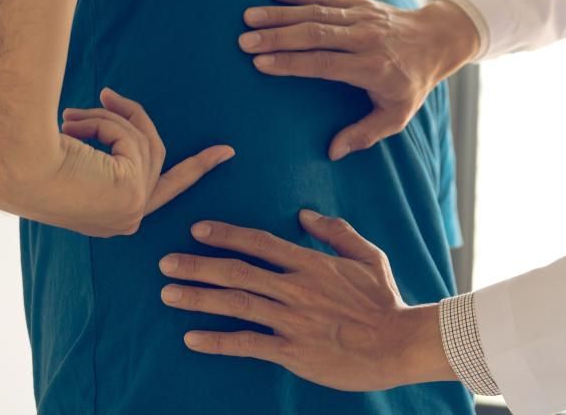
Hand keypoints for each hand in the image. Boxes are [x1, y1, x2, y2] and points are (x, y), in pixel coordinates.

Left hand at [36, 88, 233, 236]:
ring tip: (66, 116)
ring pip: (142, 142)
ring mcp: (134, 209)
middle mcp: (127, 220)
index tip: (226, 152)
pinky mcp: (134, 192)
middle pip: (155, 156)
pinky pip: (133, 139)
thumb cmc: (30, 169)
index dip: (195, 169)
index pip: (162, 189)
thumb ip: (106, 149)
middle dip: (132, 121)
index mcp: (112, 219)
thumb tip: (114, 109)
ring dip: (105, 120)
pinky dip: (105, 124)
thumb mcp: (77, 158)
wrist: (16, 171)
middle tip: (109, 94)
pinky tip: (72, 129)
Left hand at [158, 212, 457, 390]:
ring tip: (168, 293)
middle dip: (198, 265)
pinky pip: (247, 344)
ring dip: (198, 297)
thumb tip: (305, 214)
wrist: (399, 344)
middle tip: (166, 262)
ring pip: (236, 304)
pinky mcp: (293, 352)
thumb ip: (336, 232)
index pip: (261, 243)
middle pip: (238, 272)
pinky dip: (217, 340)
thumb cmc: (385, 301)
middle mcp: (297, 288)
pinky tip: (191, 338)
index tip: (198, 230)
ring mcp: (293, 321)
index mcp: (313, 263)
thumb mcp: (369, 256)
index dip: (227, 235)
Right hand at [239, 0, 479, 159]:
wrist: (436, 40)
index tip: (260, 64)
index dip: (291, 63)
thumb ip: (365, 134)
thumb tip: (333, 152)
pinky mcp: (359, 2)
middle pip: (315, 35)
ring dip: (280, 14)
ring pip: (316, 13)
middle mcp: (366, 39)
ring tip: (248, 18)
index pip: (324, 64)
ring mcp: (362, 17)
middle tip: (243, 41)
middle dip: (277, 37)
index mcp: (372, 68)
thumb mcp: (397, 115)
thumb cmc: (411, 82)